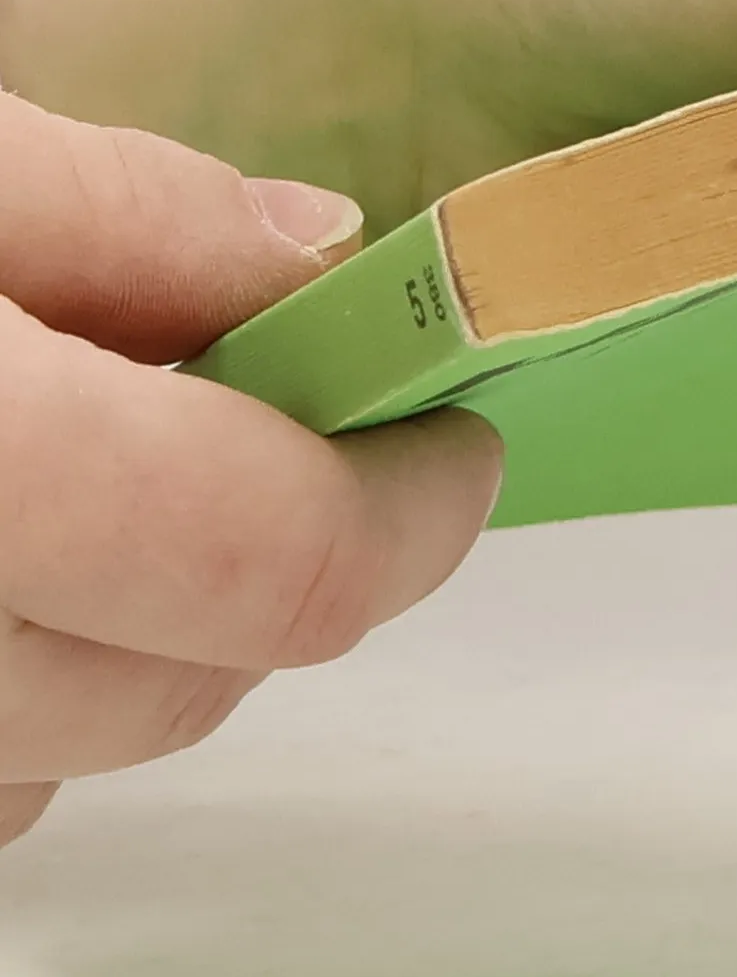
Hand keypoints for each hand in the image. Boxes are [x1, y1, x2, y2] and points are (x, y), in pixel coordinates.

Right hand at [0, 95, 500, 852]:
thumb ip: (110, 210)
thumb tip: (313, 254)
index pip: (269, 563)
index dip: (404, 512)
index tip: (454, 447)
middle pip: (180, 689)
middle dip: (288, 572)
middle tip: (313, 455)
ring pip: (63, 766)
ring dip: (142, 646)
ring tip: (125, 492)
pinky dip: (24, 694)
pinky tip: (19, 563)